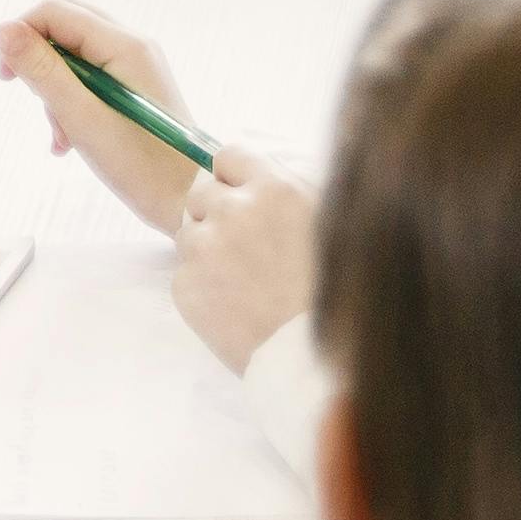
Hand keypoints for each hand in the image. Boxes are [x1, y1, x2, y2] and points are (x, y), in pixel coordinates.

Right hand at [0, 0, 216, 233]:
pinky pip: (89, 75)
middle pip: (65, 24)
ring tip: (58, 133)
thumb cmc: (140, 165)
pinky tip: (68, 139)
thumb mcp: (81, 117)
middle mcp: (134, 45)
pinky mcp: (134, 86)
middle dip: (37, 57)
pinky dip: (70, 100)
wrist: (190, 199)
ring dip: (53, 87)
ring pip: (74, 53)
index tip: (5, 75)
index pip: (55, 11)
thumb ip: (42, 71)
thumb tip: (3, 31)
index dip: (21, 34)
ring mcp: (137, 64)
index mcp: (125, 45)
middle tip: (21, 92)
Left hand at [169, 150, 318, 377]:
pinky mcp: (185, 287)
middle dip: (220, 212)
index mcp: (274, 189)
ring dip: (209, 249)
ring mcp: (204, 249)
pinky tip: (236, 305)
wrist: (314, 363)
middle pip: (202, 192)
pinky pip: (184, 273)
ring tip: (247, 282)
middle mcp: (234, 211)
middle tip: (247, 247)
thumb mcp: (332, 224)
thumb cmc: (336, 295)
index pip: (228, 155)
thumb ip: (295, 188)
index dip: (235, 177)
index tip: (245, 197)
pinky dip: (203, 285)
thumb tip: (265, 169)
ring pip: (189, 233)